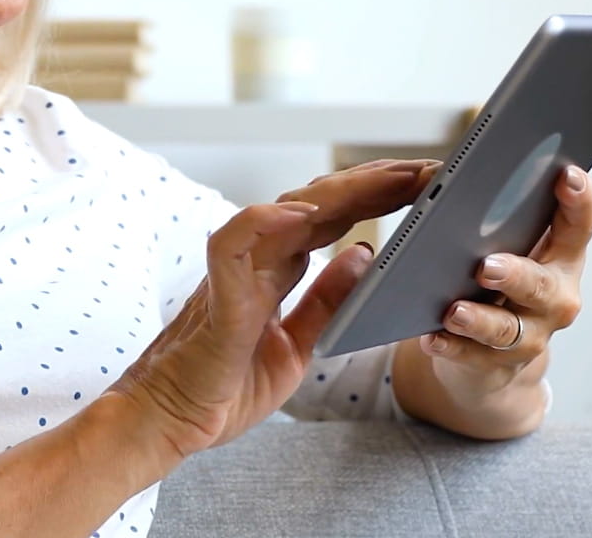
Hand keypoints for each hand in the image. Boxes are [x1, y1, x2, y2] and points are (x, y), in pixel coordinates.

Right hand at [104, 158, 438, 460]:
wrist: (168, 422)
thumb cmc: (223, 387)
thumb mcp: (298, 347)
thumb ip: (325, 302)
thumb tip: (363, 255)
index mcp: (274, 272)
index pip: (329, 220)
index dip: (371, 198)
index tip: (419, 184)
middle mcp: (255, 263)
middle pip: (316, 206)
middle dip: (369, 184)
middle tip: (422, 170)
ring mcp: (234, 274)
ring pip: (283, 212)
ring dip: (336, 192)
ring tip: (384, 180)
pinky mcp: (217, 297)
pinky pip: (233, 245)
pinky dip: (264, 223)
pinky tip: (304, 214)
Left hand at [418, 162, 591, 386]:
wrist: (492, 353)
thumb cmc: (497, 282)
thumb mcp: (507, 244)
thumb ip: (496, 214)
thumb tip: (450, 174)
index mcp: (561, 255)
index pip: (579, 224)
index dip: (579, 199)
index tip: (565, 175)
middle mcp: (555, 296)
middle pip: (542, 285)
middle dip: (516, 275)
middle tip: (486, 266)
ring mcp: (531, 334)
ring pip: (508, 329)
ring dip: (480, 319)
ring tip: (454, 310)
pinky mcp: (498, 364)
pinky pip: (475, 358)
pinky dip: (452, 347)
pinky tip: (432, 338)